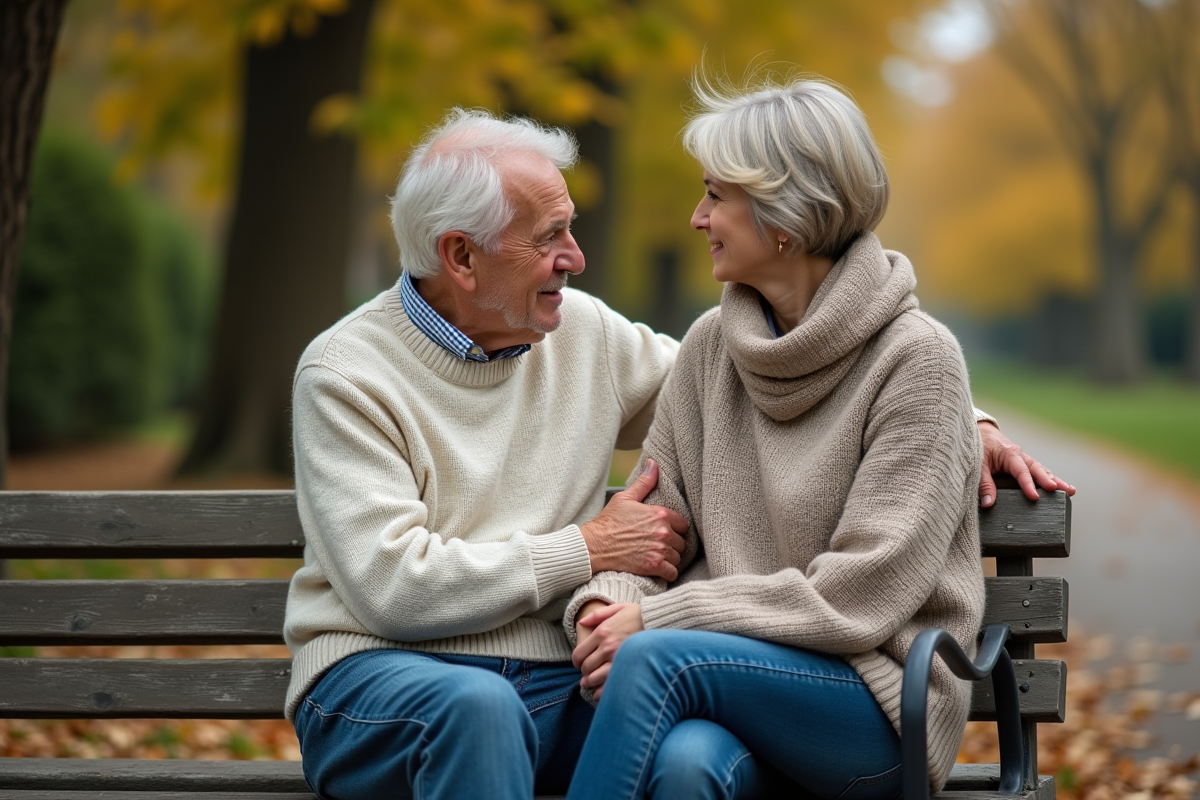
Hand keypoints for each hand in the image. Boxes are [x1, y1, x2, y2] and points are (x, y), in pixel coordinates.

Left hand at [572, 603, 643, 700]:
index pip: (579, 654)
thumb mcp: (618, 609)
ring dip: (590, 683)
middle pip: (586, 667)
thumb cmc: (639, 615)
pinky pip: (609, 686)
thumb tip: (581, 623)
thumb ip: (597, 616)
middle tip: (587, 673)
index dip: (577, 661)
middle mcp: (607, 647)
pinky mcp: (628, 669)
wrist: (660, 622)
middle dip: (584, 672)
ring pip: (594, 678)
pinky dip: (602, 692)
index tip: (580, 664)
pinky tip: (601, 692)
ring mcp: (617, 660)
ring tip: (591, 683)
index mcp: (602, 632)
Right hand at [579, 459, 687, 579]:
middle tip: (662, 546)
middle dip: (674, 544)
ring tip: (660, 557)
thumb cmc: (608, 522)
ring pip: (678, 557)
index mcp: (659, 514)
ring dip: (671, 558)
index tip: (668, 532)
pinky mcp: (653, 566)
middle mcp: (662, 532)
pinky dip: (668, 572)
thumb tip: (653, 464)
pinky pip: (672, 572)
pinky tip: (661, 569)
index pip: (683, 524)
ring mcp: (659, 550)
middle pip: (682, 542)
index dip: (676, 529)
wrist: (594, 545)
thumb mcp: (625, 498)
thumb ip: (644, 483)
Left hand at [978, 421, 1075, 506]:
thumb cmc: (978, 447)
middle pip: (1038, 469)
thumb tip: (988, 504)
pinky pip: (1037, 471)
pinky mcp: (1023, 463)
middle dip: (1051, 481)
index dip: (1028, 485)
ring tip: (1070, 491)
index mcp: (1009, 454)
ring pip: (1041, 470)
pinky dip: (1048, 478)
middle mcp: (1020, 455)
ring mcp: (1023, 459)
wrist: (980, 433)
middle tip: (1063, 490)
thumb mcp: (978, 465)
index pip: (1021, 471)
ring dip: (1055, 480)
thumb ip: (983, 484)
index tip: (1034, 498)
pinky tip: (1060, 487)